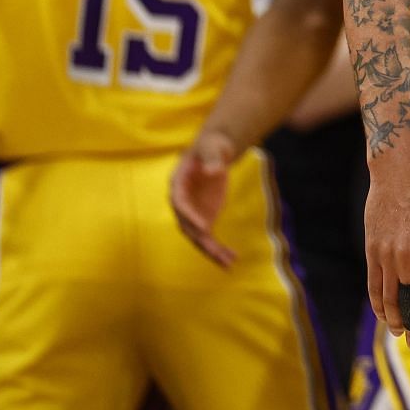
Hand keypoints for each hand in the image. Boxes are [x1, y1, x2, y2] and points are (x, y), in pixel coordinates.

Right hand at [171, 129, 238, 266]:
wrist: (214, 152)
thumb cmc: (211, 146)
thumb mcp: (213, 147)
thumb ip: (213, 158)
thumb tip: (214, 171)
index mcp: (178, 183)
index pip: (180, 202)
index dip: (189, 215)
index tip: (204, 226)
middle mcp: (181, 202)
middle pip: (187, 224)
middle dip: (201, 239)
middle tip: (216, 251)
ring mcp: (192, 212)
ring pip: (198, 236)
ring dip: (211, 251)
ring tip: (228, 262)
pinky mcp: (203, 218)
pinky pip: (208, 236)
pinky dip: (218, 249)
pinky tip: (231, 259)